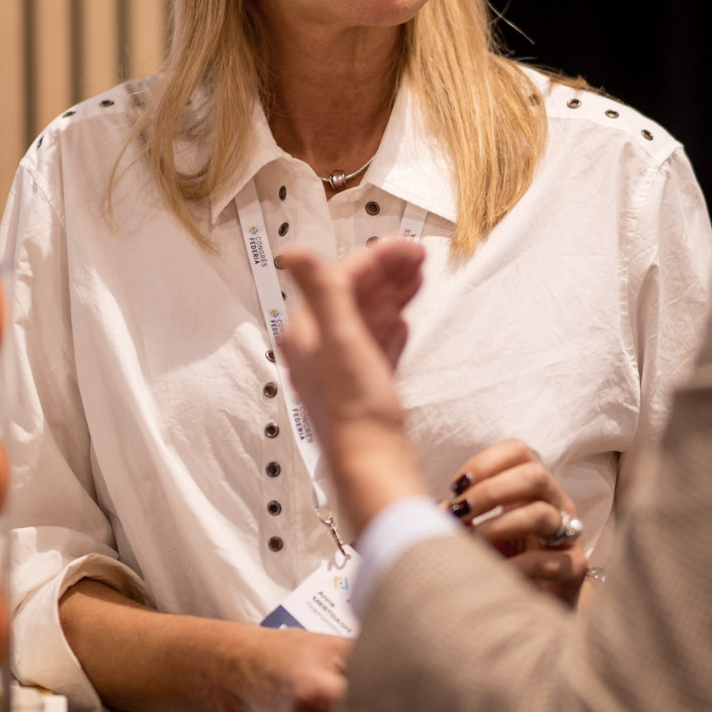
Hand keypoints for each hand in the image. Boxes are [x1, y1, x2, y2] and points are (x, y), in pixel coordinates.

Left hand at [277, 246, 425, 536]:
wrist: (372, 464)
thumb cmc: (355, 410)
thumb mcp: (341, 340)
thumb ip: (322, 291)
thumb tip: (291, 250)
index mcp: (307, 332)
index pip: (341, 278)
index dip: (376, 258)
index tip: (407, 248)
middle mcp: (318, 347)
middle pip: (355, 294)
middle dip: (388, 272)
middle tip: (419, 256)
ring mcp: (341, 367)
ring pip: (369, 317)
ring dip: (393, 294)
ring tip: (419, 276)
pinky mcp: (362, 385)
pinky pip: (377, 344)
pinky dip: (391, 327)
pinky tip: (404, 320)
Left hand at [446, 440, 586, 604]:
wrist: (534, 605)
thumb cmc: (502, 559)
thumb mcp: (481, 528)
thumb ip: (463, 513)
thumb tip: (437, 508)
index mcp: (532, 488)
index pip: (518, 452)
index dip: (486, 462)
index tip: (456, 486)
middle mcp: (555, 504)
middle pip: (535, 475)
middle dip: (491, 490)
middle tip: (461, 511)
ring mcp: (569, 535)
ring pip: (540, 514)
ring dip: (498, 525)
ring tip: (472, 541)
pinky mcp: (573, 569)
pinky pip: (546, 561)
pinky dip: (513, 566)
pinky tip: (492, 573)